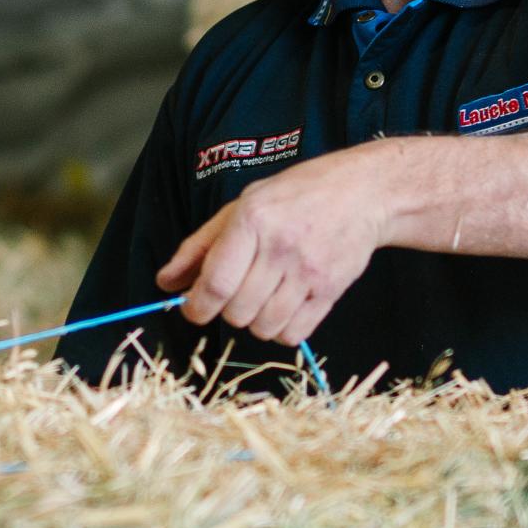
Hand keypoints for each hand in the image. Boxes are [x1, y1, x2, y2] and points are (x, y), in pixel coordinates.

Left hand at [157, 148, 398, 345]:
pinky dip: (283, 331)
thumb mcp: (242, 206)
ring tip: (263, 298)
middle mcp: (281, 246)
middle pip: (236, 311)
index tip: (194, 309)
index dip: (196, 307)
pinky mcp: (331, 290)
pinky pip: (295, 334)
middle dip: (227, 311)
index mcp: (252, 220)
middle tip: (237, 293)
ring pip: (264, 328)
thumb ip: (200, 246)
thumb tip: (165, 282)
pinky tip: (286, 307)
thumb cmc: (295, 196)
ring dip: (256, 322)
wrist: (361, 193)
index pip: (215, 283)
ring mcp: (309, 271)